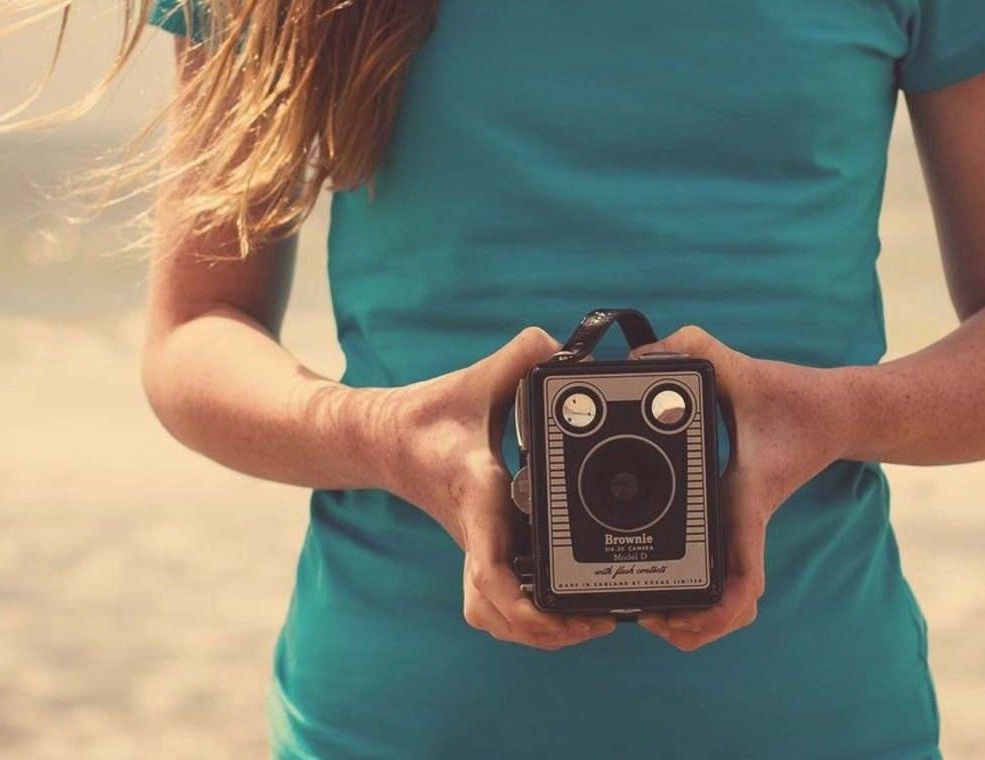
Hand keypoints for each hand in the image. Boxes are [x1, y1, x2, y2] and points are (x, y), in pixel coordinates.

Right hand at [379, 327, 618, 650]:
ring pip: (494, 618)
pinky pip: (497, 606)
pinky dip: (526, 620)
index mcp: (476, 495)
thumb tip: (567, 350)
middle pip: (495, 610)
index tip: (561, 606)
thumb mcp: (478, 378)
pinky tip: (566, 613)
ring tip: (588, 624)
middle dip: (544, 628)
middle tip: (597, 621)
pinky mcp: (480, 553)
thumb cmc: (433, 413)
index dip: (519, 595)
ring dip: (536, 633)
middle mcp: (474, 533)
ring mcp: (475, 549)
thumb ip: (524, 355)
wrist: (387, 440)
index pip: (487, 559)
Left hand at [630, 325, 844, 651]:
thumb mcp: (742, 370)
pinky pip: (727, 577)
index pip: (742, 580)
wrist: (833, 411)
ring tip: (652, 612)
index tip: (667, 615)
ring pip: (732, 604)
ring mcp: (745, 530)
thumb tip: (644, 355)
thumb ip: (695, 350)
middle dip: (687, 626)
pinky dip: (705, 597)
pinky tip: (666, 585)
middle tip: (641, 614)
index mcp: (746, 506)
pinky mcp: (739, 521)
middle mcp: (746, 526)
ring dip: (696, 621)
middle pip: (732, 611)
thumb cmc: (793, 400)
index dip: (711, 613)